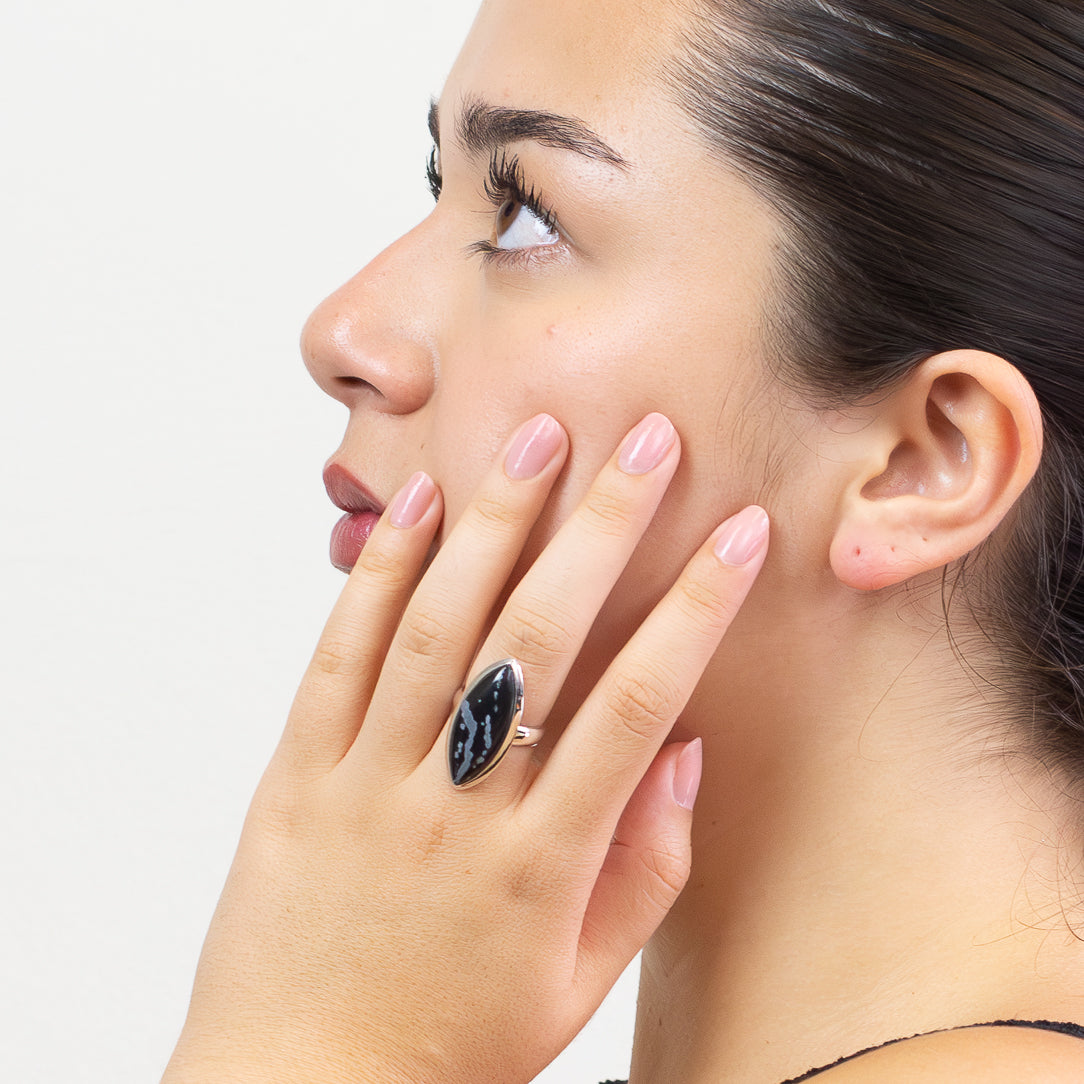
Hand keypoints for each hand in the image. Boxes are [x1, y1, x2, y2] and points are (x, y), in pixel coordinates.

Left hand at [163, 412, 767, 1083]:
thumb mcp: (579, 984)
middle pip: (539, 638)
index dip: (696, 609)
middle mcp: (454, 806)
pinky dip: (379, 573)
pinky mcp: (297, 773)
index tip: (741, 533)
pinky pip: (338, 655)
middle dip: (603, 527)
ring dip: (495, 522)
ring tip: (539, 436)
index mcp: (538, 865)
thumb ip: (644, 866)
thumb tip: (680, 746)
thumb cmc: (453, 1042)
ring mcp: (366, 781)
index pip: (635, 705)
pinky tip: (420, 504)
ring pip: (438, 626)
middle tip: (648, 440)